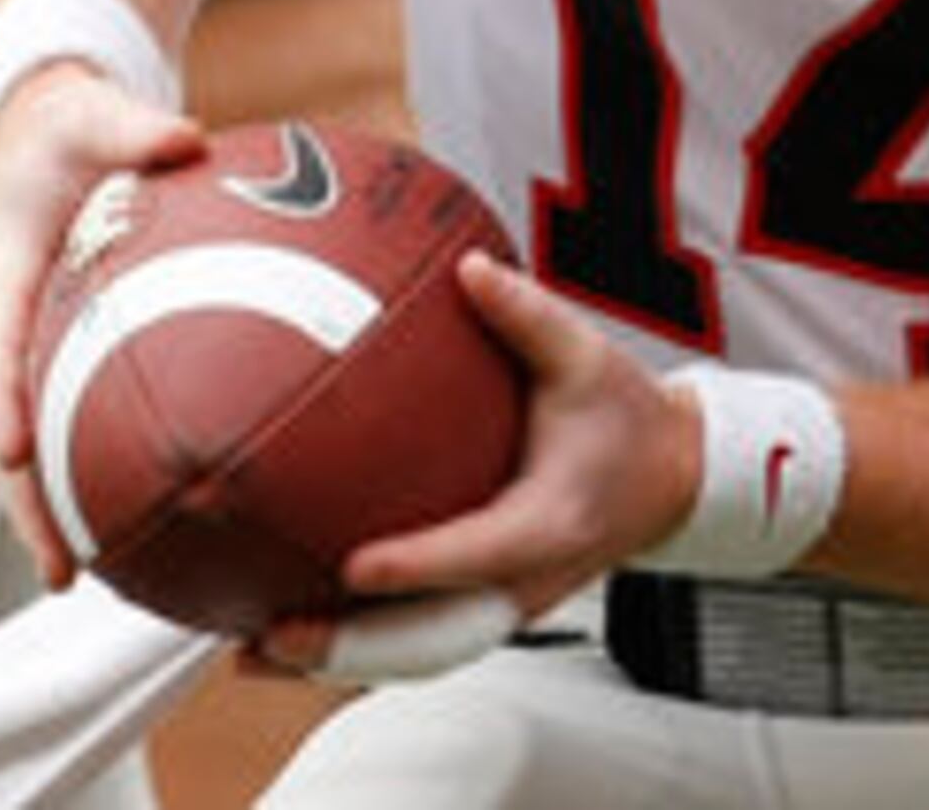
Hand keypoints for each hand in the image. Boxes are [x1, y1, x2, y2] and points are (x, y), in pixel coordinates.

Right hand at [0, 65, 203, 582]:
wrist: (59, 129)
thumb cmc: (73, 124)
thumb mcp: (95, 113)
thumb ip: (133, 127)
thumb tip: (185, 138)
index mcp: (4, 276)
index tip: (13, 451)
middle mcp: (17, 329)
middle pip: (13, 432)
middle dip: (32, 503)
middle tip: (65, 566)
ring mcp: (46, 350)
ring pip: (50, 446)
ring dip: (69, 511)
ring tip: (107, 577)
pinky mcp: (83, 357)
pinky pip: (99, 418)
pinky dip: (122, 465)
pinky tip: (176, 512)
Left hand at [256, 252, 701, 676]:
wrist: (671, 477)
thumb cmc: (628, 418)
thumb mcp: (588, 358)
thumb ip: (527, 316)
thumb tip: (468, 268)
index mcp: (552, 519)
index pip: (478, 552)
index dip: (418, 566)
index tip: (355, 567)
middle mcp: (528, 578)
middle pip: (434, 634)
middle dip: (352, 643)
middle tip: (275, 632)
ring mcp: (509, 606)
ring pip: (419, 654)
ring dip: (340, 660)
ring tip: (257, 650)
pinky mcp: (492, 611)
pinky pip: (422, 646)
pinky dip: (359, 652)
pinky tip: (295, 642)